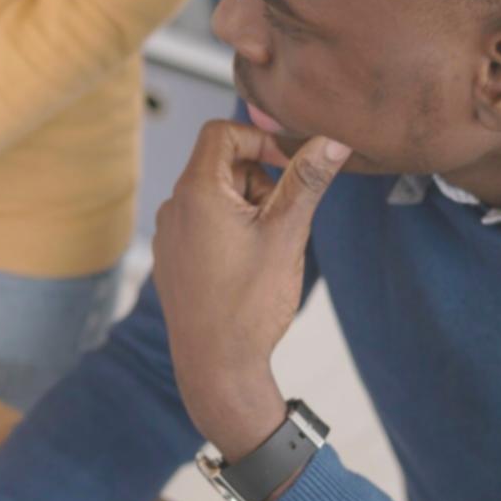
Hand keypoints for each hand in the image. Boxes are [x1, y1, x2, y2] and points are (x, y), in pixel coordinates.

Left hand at [151, 121, 347, 458]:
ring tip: (264, 252)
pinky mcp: (172, 259)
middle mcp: (173, 208)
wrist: (216, 367)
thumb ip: (307, 180)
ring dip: (248, 210)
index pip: (222, 132)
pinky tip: (246, 269)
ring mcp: (168, 235)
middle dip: (260, 183)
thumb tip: (332, 140)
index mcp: (195, 192)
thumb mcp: (287, 234)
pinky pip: (204, 225)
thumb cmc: (250, 304)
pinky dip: (230, 232)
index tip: (291, 167)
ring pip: (216, 197)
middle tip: (281, 223)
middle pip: (222, 165)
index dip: (261, 141)